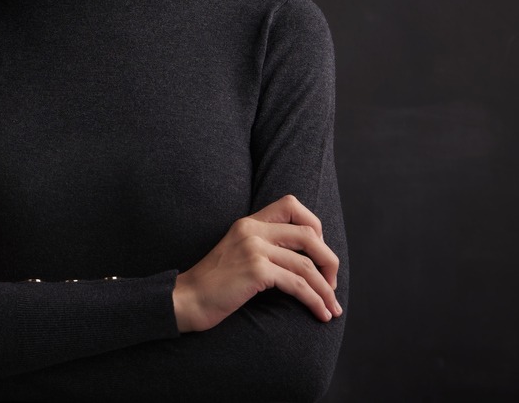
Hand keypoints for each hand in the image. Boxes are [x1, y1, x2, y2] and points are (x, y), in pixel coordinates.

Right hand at [172, 194, 340, 331]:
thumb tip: (302, 260)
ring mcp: (254, 248)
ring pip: (306, 264)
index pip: (291, 205)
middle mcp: (252, 230)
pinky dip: (314, 300)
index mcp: (249, 222)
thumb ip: (262, 247)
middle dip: (329, 261)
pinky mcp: (255, 270)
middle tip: (332, 284)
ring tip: (332, 309)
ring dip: (325, 289)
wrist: (186, 300)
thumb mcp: (238, 254)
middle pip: (308, 234)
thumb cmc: (213, 284)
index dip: (314, 226)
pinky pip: (297, 284)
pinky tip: (320, 314)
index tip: (318, 254)